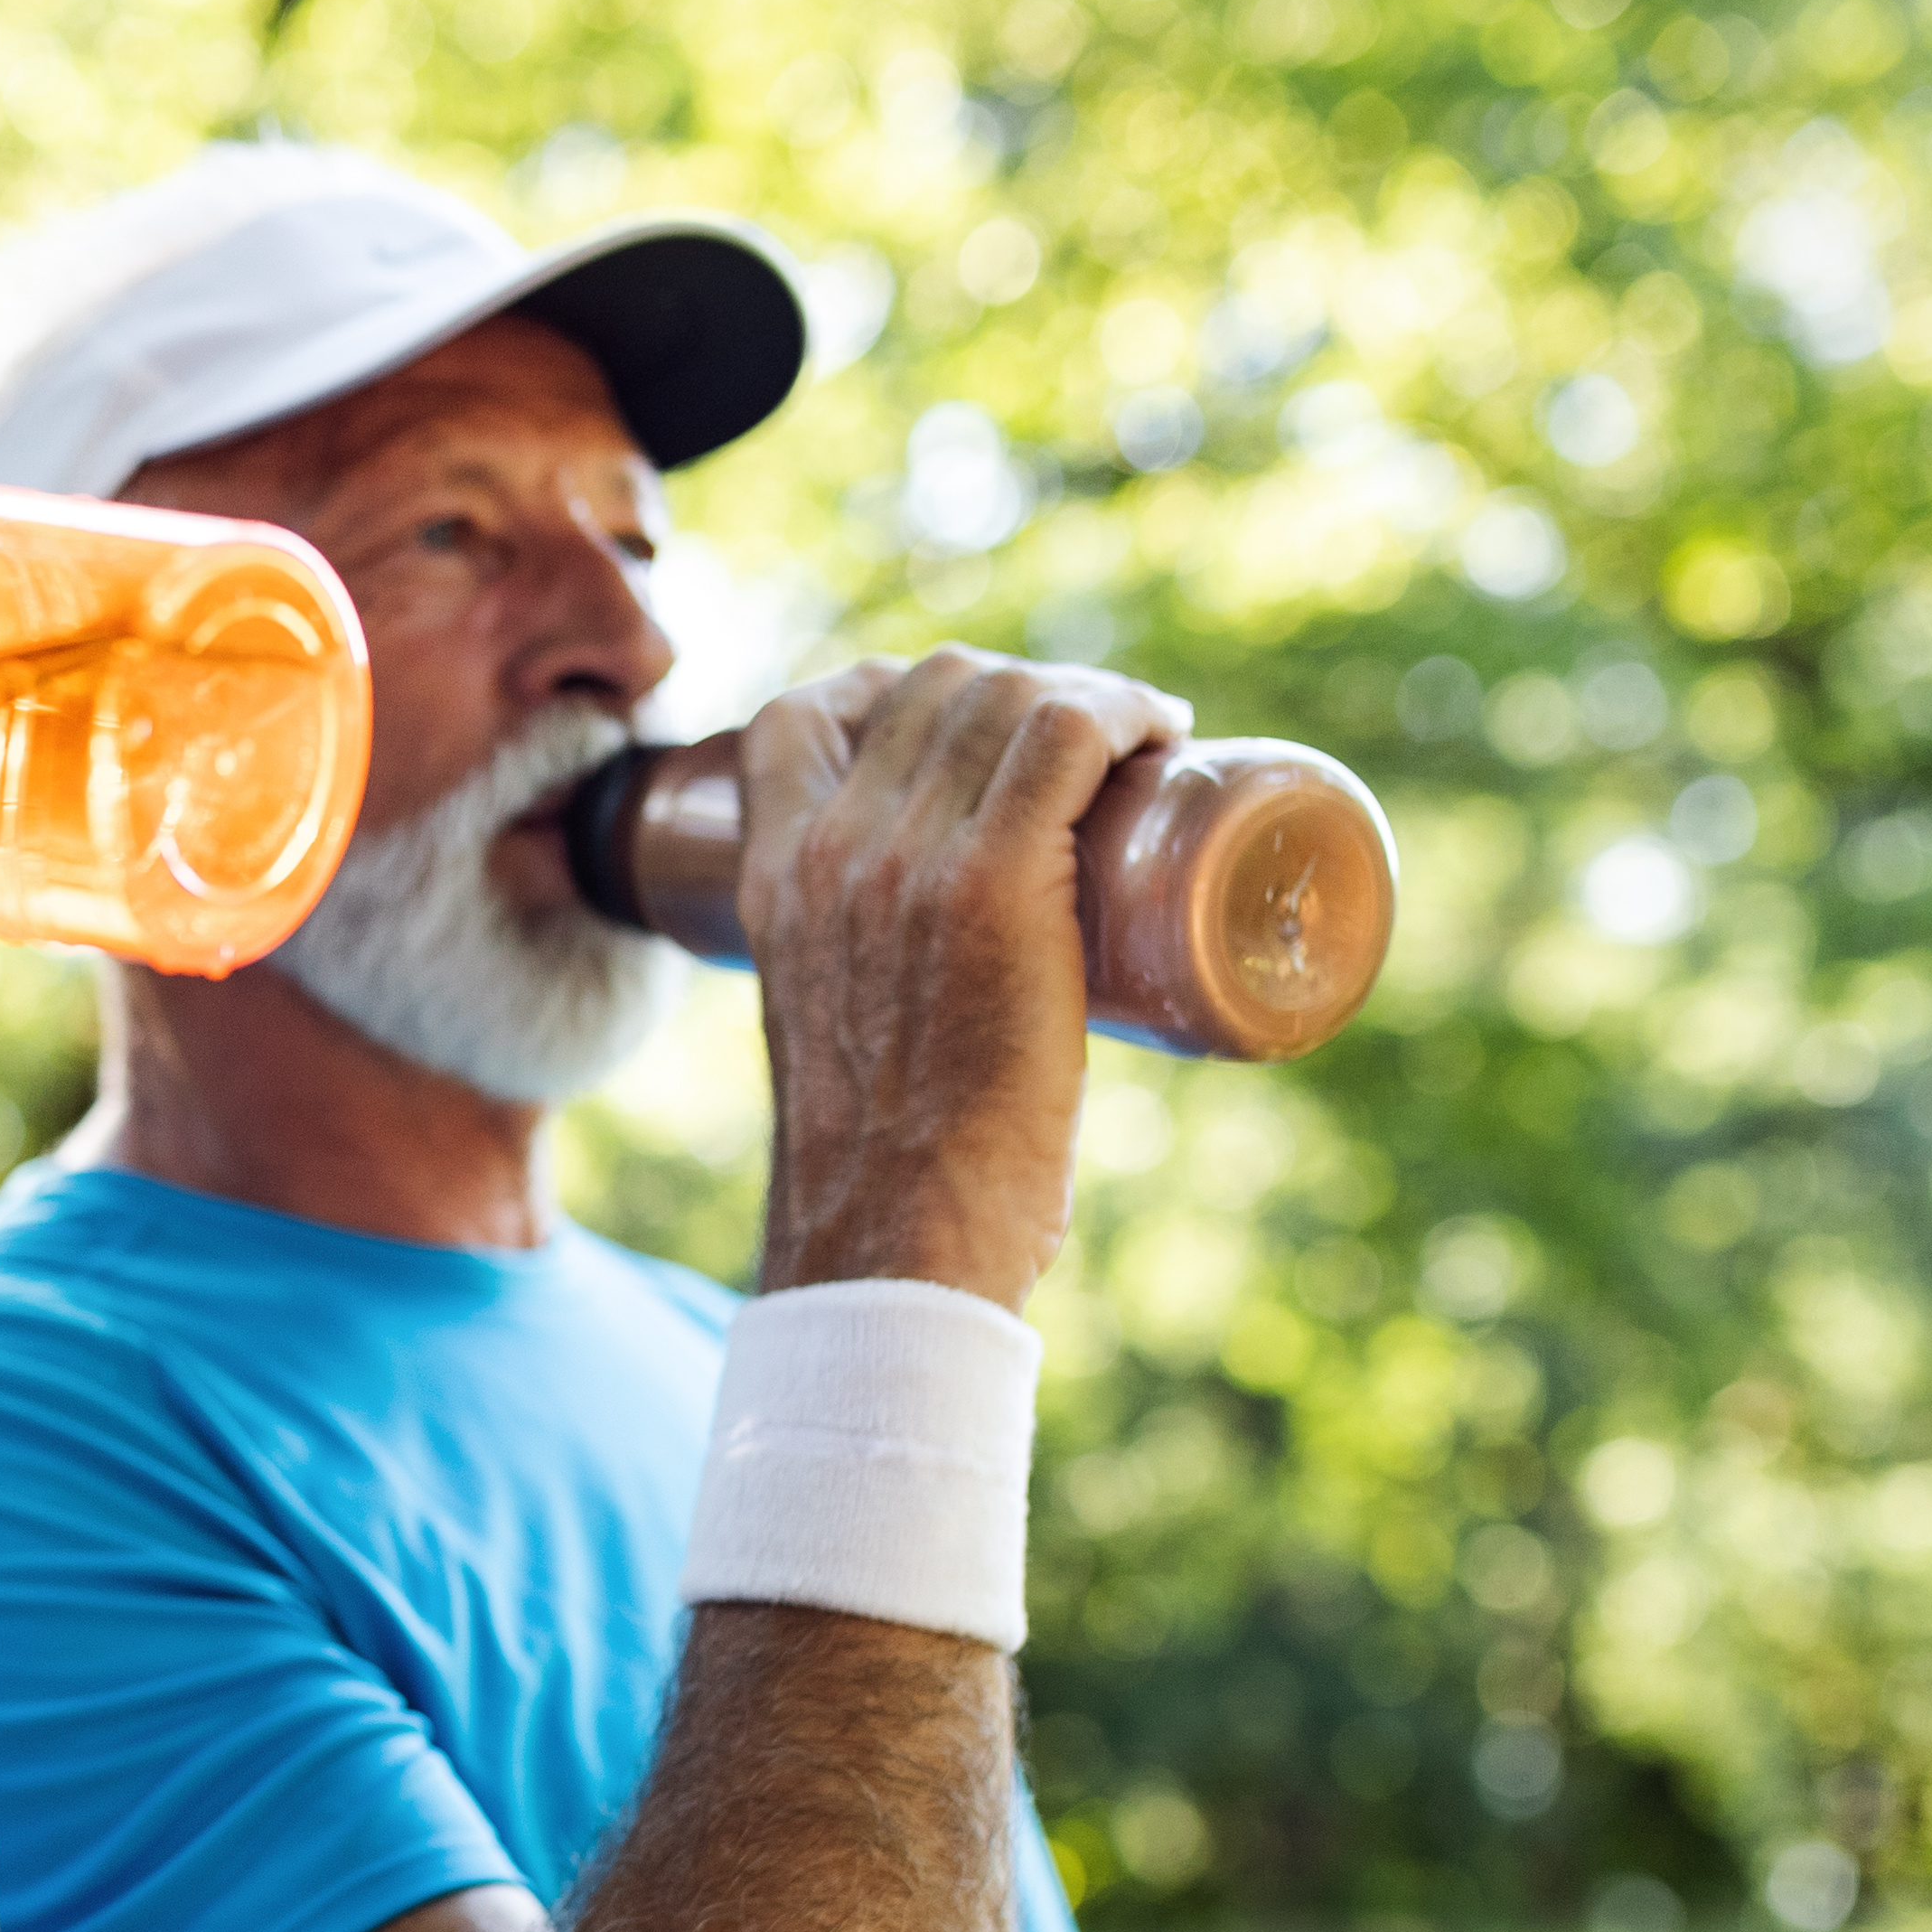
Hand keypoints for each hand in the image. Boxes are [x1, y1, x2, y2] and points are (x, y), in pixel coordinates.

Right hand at [740, 647, 1183, 1306]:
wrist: (890, 1243)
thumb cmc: (882, 1174)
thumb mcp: (828, 1036)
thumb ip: (857, 989)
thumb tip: (933, 999)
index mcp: (767, 879)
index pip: (802, 713)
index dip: (901, 691)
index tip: (981, 733)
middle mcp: (825, 847)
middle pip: (934, 687)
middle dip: (1025, 693)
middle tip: (1100, 757)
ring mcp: (904, 857)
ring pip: (1008, 697)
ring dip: (1092, 699)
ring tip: (1146, 749)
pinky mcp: (992, 883)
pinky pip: (1066, 734)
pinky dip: (1124, 711)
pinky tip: (1164, 735)